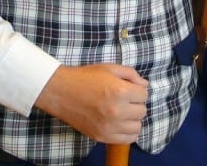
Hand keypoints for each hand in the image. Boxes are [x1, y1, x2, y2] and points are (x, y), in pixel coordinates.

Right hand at [34, 64, 148, 142]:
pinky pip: (127, 140)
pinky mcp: (102, 137)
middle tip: (125, 99)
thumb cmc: (85, 77)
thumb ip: (131, 74)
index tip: (129, 89)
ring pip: (137, 127)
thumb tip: (145, 85)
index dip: (138, 90)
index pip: (144, 95)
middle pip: (142, 111)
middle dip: (136, 103)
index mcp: (120, 91)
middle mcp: (117, 111)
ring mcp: (109, 126)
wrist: (61, 92)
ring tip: (123, 112)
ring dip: (133, 118)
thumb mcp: (110, 68)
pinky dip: (128, 132)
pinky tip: (120, 123)